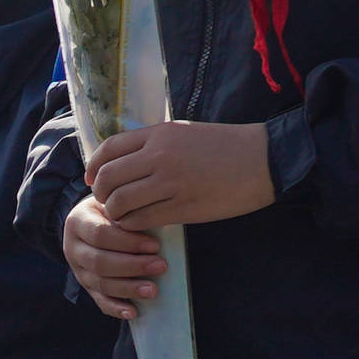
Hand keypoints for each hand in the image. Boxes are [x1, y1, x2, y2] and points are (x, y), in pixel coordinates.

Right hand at [63, 196, 165, 319]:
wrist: (91, 220)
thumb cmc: (110, 210)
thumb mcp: (113, 202)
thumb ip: (126, 210)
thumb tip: (155, 219)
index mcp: (78, 222)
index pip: (101, 235)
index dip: (128, 242)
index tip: (155, 245)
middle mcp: (72, 248)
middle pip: (100, 262)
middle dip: (132, 266)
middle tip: (161, 266)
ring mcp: (78, 270)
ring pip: (100, 283)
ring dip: (128, 288)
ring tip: (153, 290)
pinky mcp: (86, 286)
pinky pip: (99, 300)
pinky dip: (116, 308)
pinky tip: (133, 312)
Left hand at [86, 120, 276, 231]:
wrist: (265, 160)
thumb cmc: (226, 146)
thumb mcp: (185, 133)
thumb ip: (154, 144)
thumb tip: (122, 162)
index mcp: (159, 134)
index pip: (108, 149)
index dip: (94, 167)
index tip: (93, 180)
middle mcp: (159, 156)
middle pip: (108, 178)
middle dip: (101, 194)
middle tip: (108, 202)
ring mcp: (170, 183)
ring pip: (120, 203)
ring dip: (115, 213)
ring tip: (124, 216)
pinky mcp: (182, 208)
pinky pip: (141, 221)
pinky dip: (132, 226)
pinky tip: (138, 226)